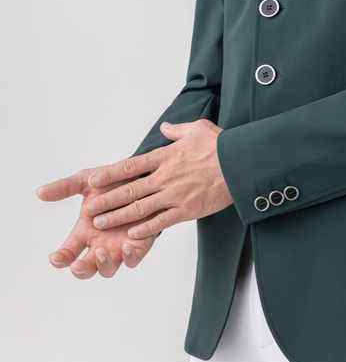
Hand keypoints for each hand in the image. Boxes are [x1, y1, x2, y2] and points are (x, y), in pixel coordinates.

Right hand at [36, 170, 157, 277]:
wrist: (144, 175)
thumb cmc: (114, 182)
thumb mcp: (87, 181)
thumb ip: (66, 187)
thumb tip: (39, 192)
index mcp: (84, 233)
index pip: (67, 254)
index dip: (60, 259)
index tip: (55, 257)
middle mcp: (100, 243)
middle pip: (86, 269)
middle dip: (80, 270)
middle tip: (78, 264)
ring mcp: (119, 246)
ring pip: (108, 269)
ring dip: (103, 264)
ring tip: (102, 250)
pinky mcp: (140, 243)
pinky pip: (134, 259)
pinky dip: (130, 256)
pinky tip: (127, 245)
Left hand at [80, 119, 231, 238]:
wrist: (241, 164)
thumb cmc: (221, 145)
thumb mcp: (198, 128)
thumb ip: (177, 130)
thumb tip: (164, 127)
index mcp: (166, 156)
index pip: (131, 166)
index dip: (110, 174)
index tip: (93, 181)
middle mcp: (166, 177)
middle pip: (129, 190)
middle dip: (107, 200)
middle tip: (89, 209)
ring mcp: (175, 195)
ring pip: (140, 208)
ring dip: (118, 216)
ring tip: (101, 223)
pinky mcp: (187, 210)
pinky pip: (162, 221)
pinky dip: (146, 228)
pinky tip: (132, 233)